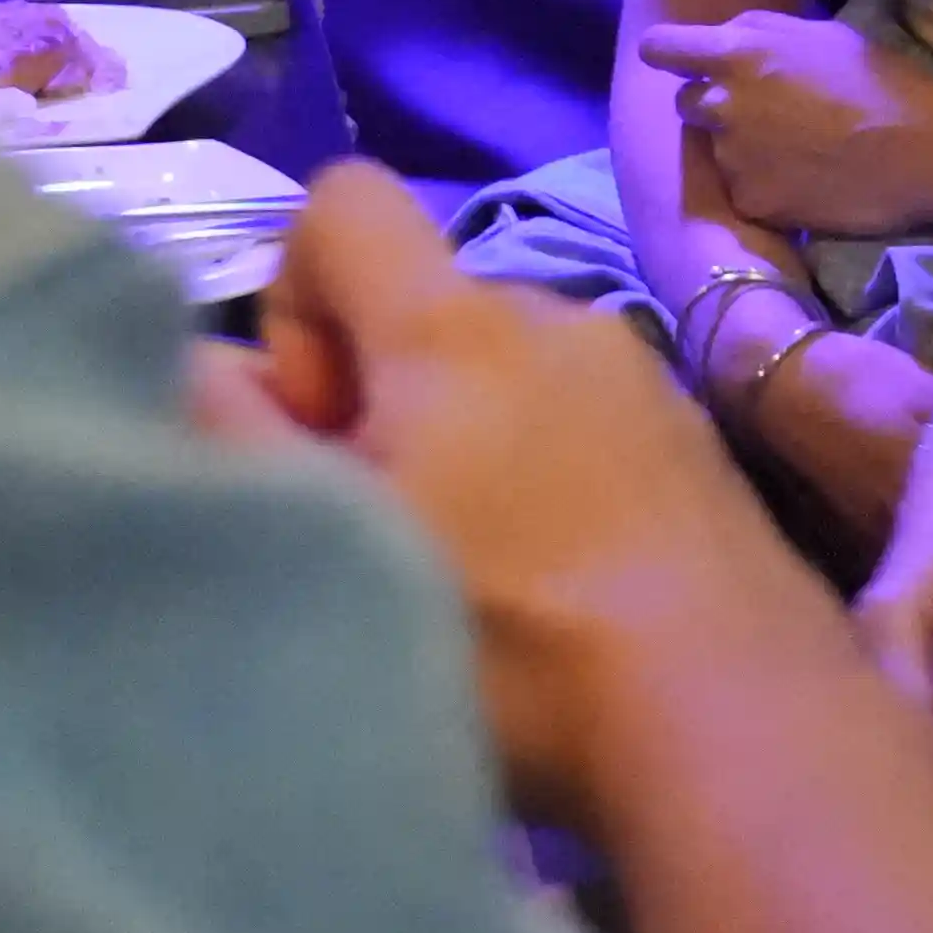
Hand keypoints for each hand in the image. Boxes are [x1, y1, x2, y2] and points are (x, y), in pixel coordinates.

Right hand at [193, 167, 832, 832]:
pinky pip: (580, 434)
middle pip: (424, 308)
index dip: (291, 302)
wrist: (734, 729)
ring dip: (462, 451)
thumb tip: (198, 356)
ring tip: (476, 585)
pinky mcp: (700, 456)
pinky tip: (557, 600)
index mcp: (457, 322)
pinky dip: (543, 488)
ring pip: (503, 379)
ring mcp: (646, 384)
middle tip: (383, 540)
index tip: (314, 431)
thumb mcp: (330, 543)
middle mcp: (560, 317)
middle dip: (376, 401)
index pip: (341, 202)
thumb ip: (236, 434)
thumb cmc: (508, 640)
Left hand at [638, 5, 932, 240]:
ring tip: (795, 152)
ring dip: (742, 150)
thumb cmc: (880, 81)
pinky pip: (744, 191)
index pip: (661, 46)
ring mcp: (732, 157)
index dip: (669, 53)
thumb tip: (727, 39)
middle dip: (713, 106)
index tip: (681, 62)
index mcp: (737, 53)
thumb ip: (762, 34)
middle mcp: (722, 103)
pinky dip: (766, 189)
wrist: (921, 150)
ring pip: (717, 151)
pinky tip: (805, 183)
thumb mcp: (821, 34)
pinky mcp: (750, 201)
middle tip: (762, 115)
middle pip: (686, 103)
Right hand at [850, 389, 932, 720]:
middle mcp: (858, 653)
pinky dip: (926, 730)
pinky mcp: (879, 663)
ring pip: (894, 723)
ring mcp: (863, 659)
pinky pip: (900, 709)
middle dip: (929, 764)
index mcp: (882, 635)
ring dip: (926, 751)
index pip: (902, 720)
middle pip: (888, 730)